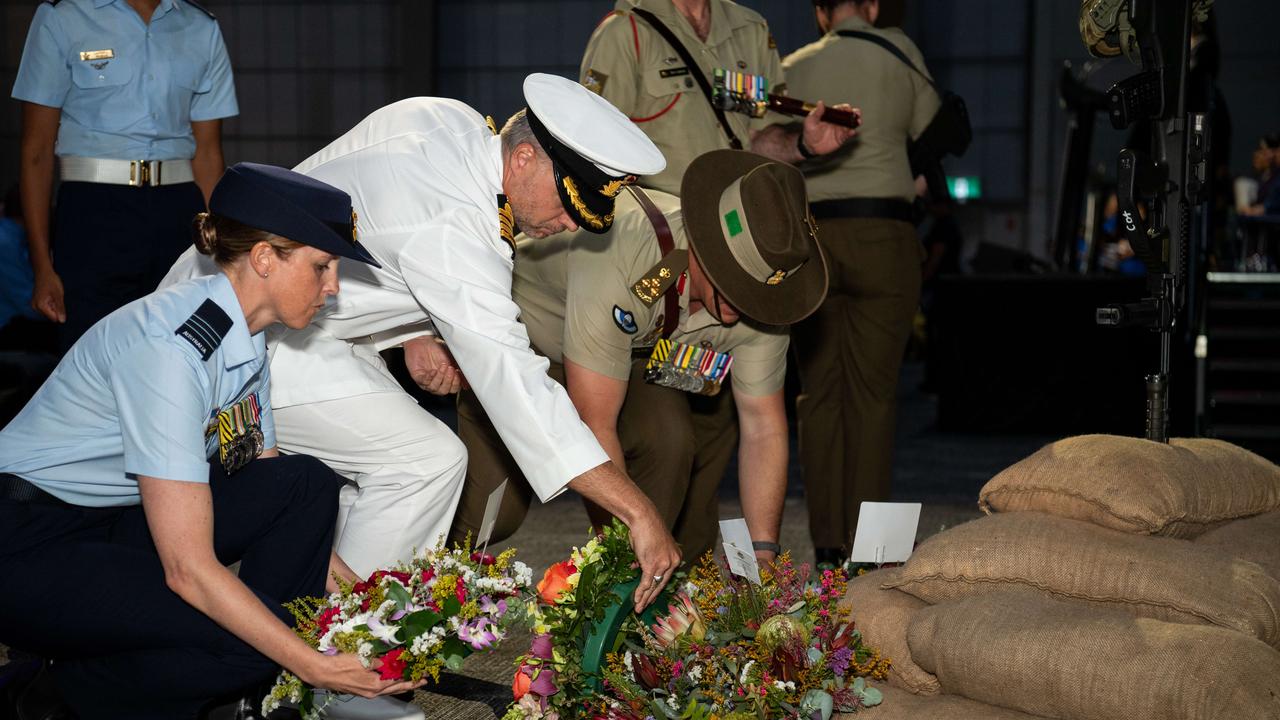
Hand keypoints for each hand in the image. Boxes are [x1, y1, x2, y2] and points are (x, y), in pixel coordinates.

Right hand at [31, 266, 65, 322]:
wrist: (43, 272)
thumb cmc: (51, 281)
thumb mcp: (58, 295)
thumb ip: (60, 308)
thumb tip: (62, 321)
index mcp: (40, 306)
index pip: (53, 318)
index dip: (60, 311)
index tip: (58, 301)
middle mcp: (35, 308)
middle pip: (51, 315)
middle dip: (56, 308)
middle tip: (55, 297)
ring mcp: (35, 305)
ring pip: (50, 311)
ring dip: (54, 306)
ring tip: (52, 296)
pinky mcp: (37, 303)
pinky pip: (47, 307)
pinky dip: (51, 303)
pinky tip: (50, 296)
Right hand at [302, 653, 427, 698]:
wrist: (324, 673)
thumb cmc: (342, 664)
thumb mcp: (365, 658)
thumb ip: (381, 660)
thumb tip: (393, 659)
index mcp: (376, 685)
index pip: (400, 681)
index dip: (413, 677)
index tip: (423, 674)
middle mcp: (374, 692)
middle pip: (397, 688)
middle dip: (412, 684)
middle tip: (424, 680)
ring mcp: (368, 693)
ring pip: (389, 690)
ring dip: (401, 685)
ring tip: (412, 682)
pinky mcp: (362, 690)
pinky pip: (381, 689)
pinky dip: (390, 685)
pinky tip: (392, 681)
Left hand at [403, 335, 467, 394]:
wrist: (425, 342)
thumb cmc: (438, 349)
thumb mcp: (453, 359)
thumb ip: (461, 371)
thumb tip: (467, 383)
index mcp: (446, 379)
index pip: (453, 389)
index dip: (456, 383)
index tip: (458, 373)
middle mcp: (437, 382)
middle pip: (444, 391)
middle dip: (448, 380)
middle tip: (451, 369)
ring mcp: (427, 380)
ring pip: (434, 388)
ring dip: (440, 377)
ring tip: (443, 366)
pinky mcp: (418, 377)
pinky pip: (424, 382)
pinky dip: (430, 377)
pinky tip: (433, 370)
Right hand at [627, 502, 680, 611]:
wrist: (643, 518)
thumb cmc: (646, 529)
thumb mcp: (650, 547)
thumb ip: (647, 559)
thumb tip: (637, 568)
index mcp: (676, 557)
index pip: (666, 577)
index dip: (657, 589)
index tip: (651, 597)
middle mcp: (673, 562)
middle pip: (661, 584)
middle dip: (651, 597)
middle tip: (644, 607)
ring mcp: (664, 564)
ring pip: (653, 586)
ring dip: (644, 598)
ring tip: (638, 608)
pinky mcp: (653, 565)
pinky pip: (646, 582)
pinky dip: (640, 592)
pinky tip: (636, 600)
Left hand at [801, 101, 859, 155]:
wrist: (809, 145)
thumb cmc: (809, 131)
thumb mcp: (810, 121)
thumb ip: (816, 113)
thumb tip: (820, 103)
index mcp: (831, 115)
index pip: (840, 109)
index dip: (845, 108)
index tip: (847, 108)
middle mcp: (837, 122)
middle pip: (848, 116)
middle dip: (854, 113)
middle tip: (857, 113)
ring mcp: (840, 130)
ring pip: (850, 125)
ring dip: (855, 122)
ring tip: (858, 121)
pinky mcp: (840, 138)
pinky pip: (847, 135)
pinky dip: (851, 133)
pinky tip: (852, 131)